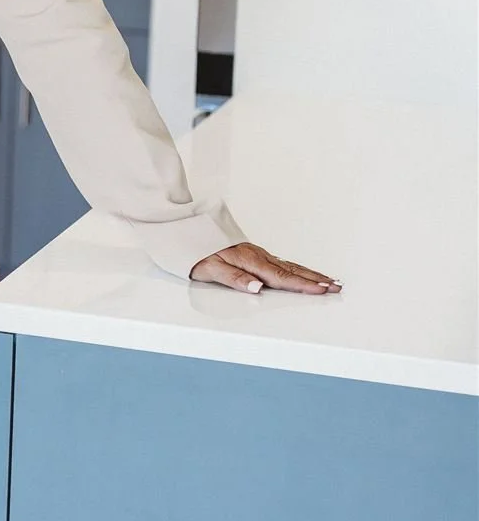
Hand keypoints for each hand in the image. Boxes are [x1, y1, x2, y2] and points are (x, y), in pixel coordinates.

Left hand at [189, 243, 341, 295]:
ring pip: (289, 265)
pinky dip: (297, 268)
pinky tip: (304, 273)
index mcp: (249, 261)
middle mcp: (257, 256)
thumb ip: (234, 279)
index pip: (280, 277)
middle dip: (315, 279)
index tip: (322, 289)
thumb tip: (258, 288)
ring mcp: (257, 254)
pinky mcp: (255, 254)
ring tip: (329, 280)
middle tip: (337, 285)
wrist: (184, 230)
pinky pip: (281, 262)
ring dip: (310, 274)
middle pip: (291, 270)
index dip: (302, 285)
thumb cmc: (194, 252)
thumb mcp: (209, 268)